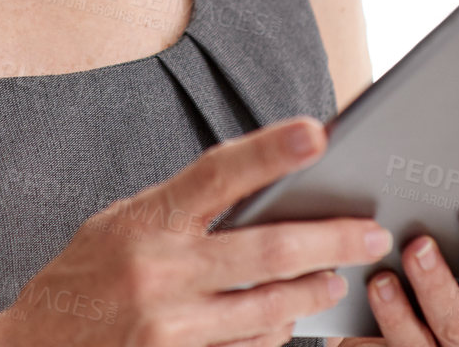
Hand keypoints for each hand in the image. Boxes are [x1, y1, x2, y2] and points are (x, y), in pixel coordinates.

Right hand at [0, 115, 394, 346]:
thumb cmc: (86, 275)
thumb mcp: (122, 223)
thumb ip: (183, 210)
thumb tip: (261, 191)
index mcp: (147, 220)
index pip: (219, 174)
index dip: (270, 150)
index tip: (319, 131)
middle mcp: (160, 271)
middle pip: (267, 252)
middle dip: (331, 241)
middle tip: (372, 233)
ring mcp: (170, 326)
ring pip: (269, 309)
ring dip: (312, 293)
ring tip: (337, 279)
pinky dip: (275, 333)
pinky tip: (289, 320)